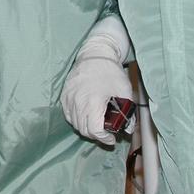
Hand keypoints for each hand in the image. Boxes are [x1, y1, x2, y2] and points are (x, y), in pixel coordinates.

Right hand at [61, 17, 133, 145]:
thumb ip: (128, 112)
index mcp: (93, 102)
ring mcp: (69, 98)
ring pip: (75, 123)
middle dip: (96, 135)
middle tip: (106, 133)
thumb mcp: (124, 91)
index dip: (104, 138)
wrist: (95, 54)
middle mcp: (77, 102)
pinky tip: (85, 116)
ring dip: (86, 128)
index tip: (112, 139)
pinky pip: (68, 114)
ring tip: (96, 125)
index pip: (94, 130)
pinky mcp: (65, 95)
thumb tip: (128, 129)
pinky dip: (76, 120)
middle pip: (84, 129)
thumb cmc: (110, 71)